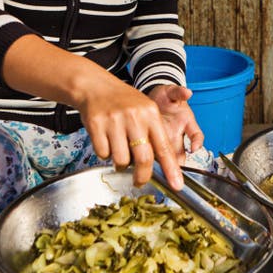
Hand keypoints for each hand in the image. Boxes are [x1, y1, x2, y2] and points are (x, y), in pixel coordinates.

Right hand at [75, 75, 184, 190]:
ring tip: (118, 150)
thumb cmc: (123, 102)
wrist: (95, 86)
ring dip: (120, 163)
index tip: (176, 185)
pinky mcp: (97, 125)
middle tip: (139, 182)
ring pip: (121, 160)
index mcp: (150, 114)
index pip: (164, 147)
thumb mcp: (145, 111)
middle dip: (142, 177)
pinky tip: (105, 141)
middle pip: (143, 159)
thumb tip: (162, 163)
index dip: (171, 169)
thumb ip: (154, 134)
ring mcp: (115, 121)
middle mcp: (134, 117)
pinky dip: (104, 153)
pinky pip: (103, 154)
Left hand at [148, 84, 204, 161]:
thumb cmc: (166, 96)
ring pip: (165, 156)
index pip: (196, 135)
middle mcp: (177, 134)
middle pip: (179, 153)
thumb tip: (187, 92)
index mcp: (185, 123)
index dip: (197, 142)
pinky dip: (145, 156)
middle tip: (169, 168)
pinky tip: (137, 159)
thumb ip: (179, 92)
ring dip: (160, 162)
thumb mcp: (172, 92)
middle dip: (175, 163)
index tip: (194, 148)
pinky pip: (149, 151)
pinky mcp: (151, 142)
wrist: (152, 98)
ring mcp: (164, 139)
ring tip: (151, 165)